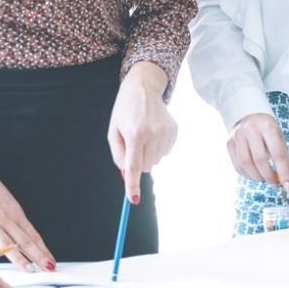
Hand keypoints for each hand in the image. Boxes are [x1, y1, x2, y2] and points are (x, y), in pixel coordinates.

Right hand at [0, 166, 55, 273]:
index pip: (33, 234)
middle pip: (25, 241)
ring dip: (20, 259)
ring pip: (8, 244)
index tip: (51, 261)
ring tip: (31, 270)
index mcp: (15, 212)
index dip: (43, 249)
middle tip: (49, 268)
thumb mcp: (7, 202)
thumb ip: (12, 220)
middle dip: (39, 256)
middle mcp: (6, 218)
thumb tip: (21, 239)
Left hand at [108, 63, 177, 202]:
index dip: (133, 185)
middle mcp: (152, 134)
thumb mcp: (113, 130)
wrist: (144, 87)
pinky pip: (165, 152)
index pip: (133, 166)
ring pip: (156, 161)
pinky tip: (153, 132)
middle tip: (133, 145)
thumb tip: (126, 174)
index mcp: (134, 134)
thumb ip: (118, 154)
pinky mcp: (174, 131)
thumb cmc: (124, 110)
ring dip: (148, 154)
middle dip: (137, 163)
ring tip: (143, 134)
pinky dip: (157, 148)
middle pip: (145, 167)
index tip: (134, 200)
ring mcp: (166, 133)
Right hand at [226, 112, 288, 190]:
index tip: (288, 187)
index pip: (277, 154)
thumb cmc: (267, 130)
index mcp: (268, 126)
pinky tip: (254, 175)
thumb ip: (284, 158)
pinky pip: (237, 166)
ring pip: (246, 165)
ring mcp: (237, 135)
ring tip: (264, 179)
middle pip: (259, 160)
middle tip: (275, 184)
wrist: (248, 115)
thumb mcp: (279, 138)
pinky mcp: (229, 143)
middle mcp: (250, 129)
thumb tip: (287, 183)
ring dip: (257, 178)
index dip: (283, 173)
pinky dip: (247, 175)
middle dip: (269, 177)